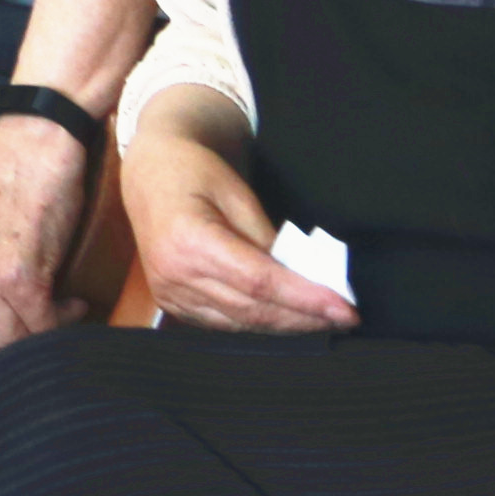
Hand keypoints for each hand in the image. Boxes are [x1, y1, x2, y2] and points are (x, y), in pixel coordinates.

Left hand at [0, 121, 93, 368]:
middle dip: (12, 351)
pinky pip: (43, 325)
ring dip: (44, 334)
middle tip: (36, 332)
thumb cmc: (10, 198)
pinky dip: (66, 320)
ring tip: (60, 311)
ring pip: (14, 343)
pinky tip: (73, 301)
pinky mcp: (20, 276)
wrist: (33, 153)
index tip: (1, 346)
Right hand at [117, 117, 356, 336]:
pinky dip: (258, 322)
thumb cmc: (194, 171)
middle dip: (304, 317)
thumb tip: (309, 277)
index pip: (260, 282)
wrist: (149, 173)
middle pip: (253, 310)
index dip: (306, 298)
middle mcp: (174, 274)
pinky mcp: (171, 303)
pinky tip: (285, 316)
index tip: (345, 308)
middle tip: (343, 316)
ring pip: (240, 324)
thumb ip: (270, 240)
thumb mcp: (238, 193)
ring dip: (285, 324)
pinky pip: (223, 324)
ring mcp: (169, 293)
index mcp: (188, 239)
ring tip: (322, 318)